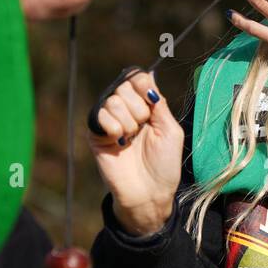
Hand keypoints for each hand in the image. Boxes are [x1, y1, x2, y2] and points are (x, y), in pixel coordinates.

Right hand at [87, 72, 183, 235]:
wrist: (149, 192)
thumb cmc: (164, 165)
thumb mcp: (171, 130)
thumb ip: (159, 104)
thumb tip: (150, 75)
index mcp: (145, 107)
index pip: (137, 79)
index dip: (142, 83)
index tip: (151, 98)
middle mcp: (126, 111)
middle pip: (124, 87)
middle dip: (138, 108)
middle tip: (142, 129)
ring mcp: (110, 122)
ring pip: (113, 101)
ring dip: (128, 122)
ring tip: (131, 139)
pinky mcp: (96, 134)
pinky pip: (100, 116)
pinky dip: (113, 128)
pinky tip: (119, 142)